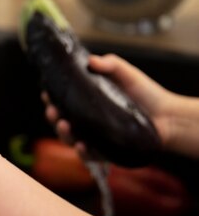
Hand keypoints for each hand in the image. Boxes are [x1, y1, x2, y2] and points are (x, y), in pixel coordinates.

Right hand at [42, 54, 171, 155]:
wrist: (169, 117)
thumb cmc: (147, 94)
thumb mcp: (127, 74)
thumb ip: (110, 65)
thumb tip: (90, 60)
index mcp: (86, 102)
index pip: (62, 100)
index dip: (51, 97)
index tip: (46, 92)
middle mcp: (86, 120)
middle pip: (60, 120)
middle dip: (52, 116)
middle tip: (52, 110)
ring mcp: (94, 136)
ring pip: (70, 138)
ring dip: (63, 133)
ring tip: (64, 124)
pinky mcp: (106, 151)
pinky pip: (90, 155)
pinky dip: (83, 152)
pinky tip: (82, 145)